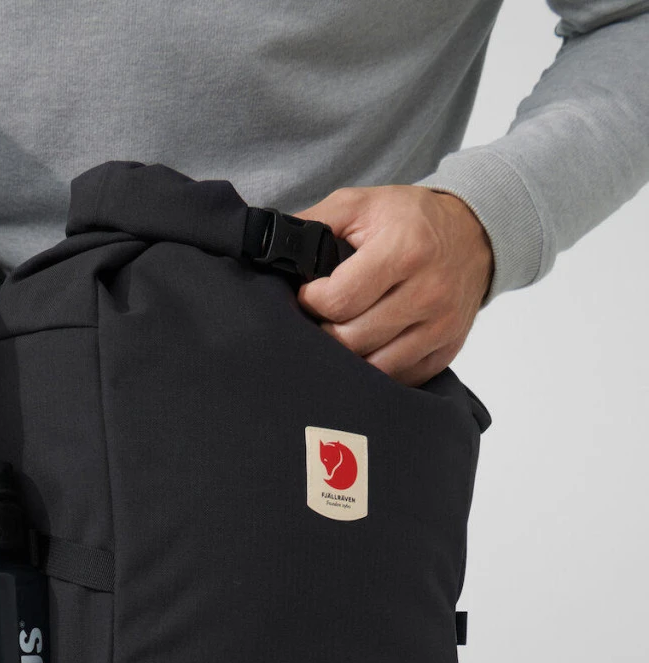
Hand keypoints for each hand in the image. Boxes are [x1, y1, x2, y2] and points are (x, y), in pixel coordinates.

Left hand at [293, 185, 492, 386]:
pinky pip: (397, 378)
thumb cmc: (409, 220)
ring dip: (347, 355)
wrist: (475, 234)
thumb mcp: (361, 204)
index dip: (312, 300)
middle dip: (325, 330)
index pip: (339, 301)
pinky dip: (374, 369)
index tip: (311, 292)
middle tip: (322, 315)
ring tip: (340, 331)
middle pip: (351, 339)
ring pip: (372, 367)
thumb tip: (268, 245)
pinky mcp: (446, 351)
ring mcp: (441, 327)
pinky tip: (367, 346)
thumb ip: (315, 222)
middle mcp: (428, 292)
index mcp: (406, 250)